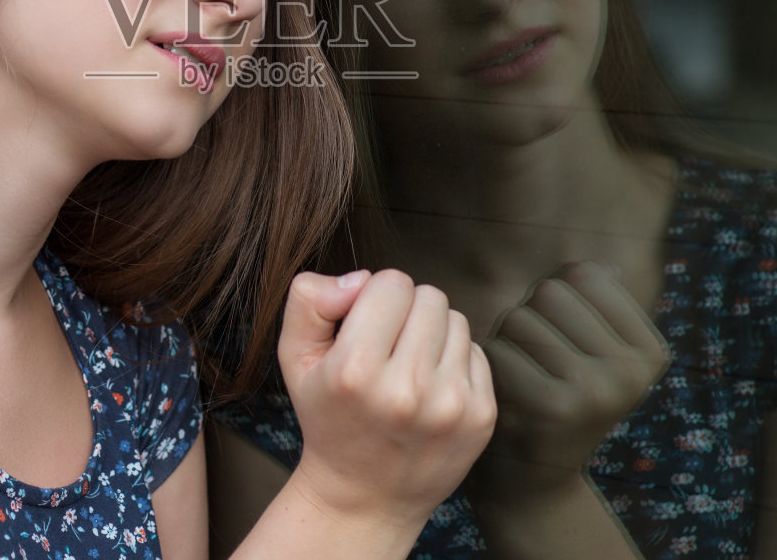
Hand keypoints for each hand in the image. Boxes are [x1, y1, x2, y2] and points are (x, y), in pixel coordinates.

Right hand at [276, 269, 497, 531]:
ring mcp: (450, 406)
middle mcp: (406, 390)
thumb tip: (361, 279)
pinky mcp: (481, 417)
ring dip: (432, 334)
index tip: (364, 327)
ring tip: (408, 367)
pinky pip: (475, 351)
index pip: (391, 282)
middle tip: (387, 347)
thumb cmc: (328, 417)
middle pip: (428, 295)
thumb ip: (309, 300)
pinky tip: (430, 388)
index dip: (375, 297)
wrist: (363, 497)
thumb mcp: (294, 357)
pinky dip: (453, 360)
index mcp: (355, 371)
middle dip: (406, 311)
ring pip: (456, 319)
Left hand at [469, 261, 668, 506]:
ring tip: (521, 373)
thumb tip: (577, 261)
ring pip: (519, 317)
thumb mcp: (593, 351)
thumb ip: (589, 300)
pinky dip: (490, 363)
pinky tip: (506, 392)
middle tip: (535, 358)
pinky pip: (498, 349)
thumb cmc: (558, 394)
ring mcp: (594, 391)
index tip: (562, 336)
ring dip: (506, 338)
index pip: (584, 274)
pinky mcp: (549, 408)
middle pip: (549, 292)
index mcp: (651, 351)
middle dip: (530, 315)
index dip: (557, 294)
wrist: (536, 481)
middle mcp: (631, 371)